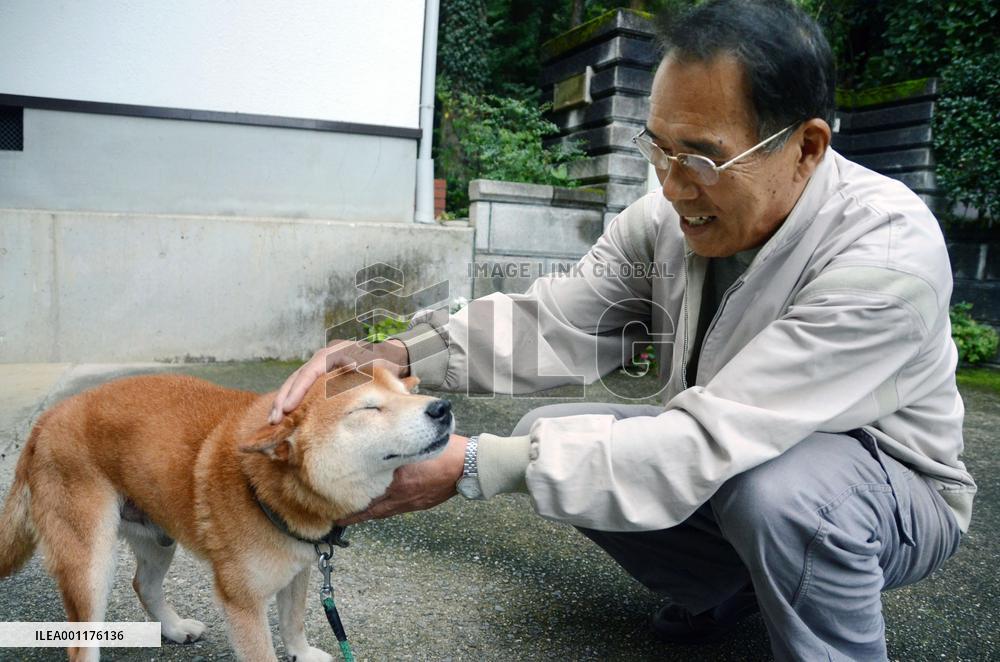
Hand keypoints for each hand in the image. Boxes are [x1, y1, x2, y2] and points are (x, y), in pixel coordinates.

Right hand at [268, 338, 408, 423]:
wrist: (391, 358)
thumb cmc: (384, 363)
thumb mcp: (376, 363)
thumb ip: (364, 365)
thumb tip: (352, 365)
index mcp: (334, 353)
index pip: (310, 371)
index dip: (298, 390)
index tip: (288, 408)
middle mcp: (323, 358)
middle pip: (297, 377)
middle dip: (284, 398)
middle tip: (273, 420)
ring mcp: (321, 366)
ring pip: (296, 383)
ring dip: (284, 402)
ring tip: (272, 421)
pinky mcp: (322, 377)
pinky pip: (303, 388)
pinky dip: (293, 402)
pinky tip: (284, 417)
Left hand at [336, 434, 467, 524]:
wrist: (466, 466)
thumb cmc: (443, 451)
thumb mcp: (416, 444)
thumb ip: (396, 447)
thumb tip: (379, 445)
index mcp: (398, 478)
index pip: (367, 494)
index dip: (350, 501)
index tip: (335, 505)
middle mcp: (400, 493)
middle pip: (371, 509)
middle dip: (354, 514)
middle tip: (337, 518)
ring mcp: (409, 502)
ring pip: (381, 512)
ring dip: (367, 514)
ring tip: (351, 517)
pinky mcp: (417, 504)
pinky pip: (394, 511)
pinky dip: (382, 511)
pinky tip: (378, 508)